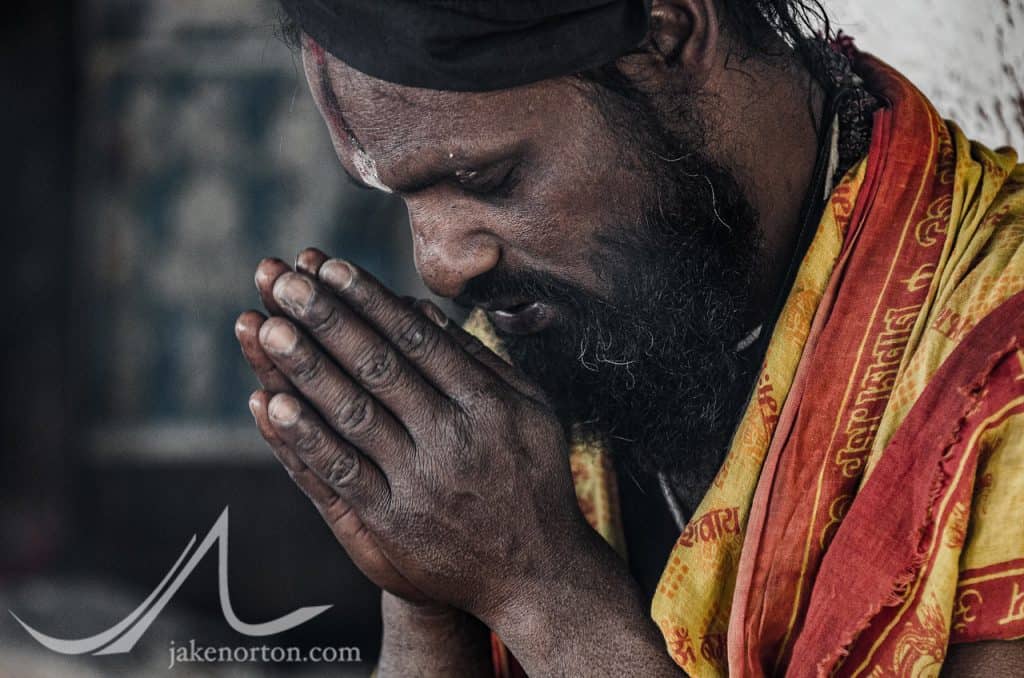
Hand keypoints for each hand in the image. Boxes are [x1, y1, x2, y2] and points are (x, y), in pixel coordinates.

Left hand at [236, 248, 599, 623]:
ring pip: (353, 415)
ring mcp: (421, 483)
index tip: (331, 268)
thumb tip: (424, 311)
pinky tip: (271, 402)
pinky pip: (341, 473)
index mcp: (488, 405)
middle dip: (329, 320)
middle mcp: (454, 439)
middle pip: (380, 368)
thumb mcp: (530, 411)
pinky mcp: (393, 524)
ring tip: (267, 326)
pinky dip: (304, 437)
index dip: (371, 301)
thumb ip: (480, 361)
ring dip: (306, 368)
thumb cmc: (533, 480)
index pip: (418, 341)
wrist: (537, 574)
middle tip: (285, 282)